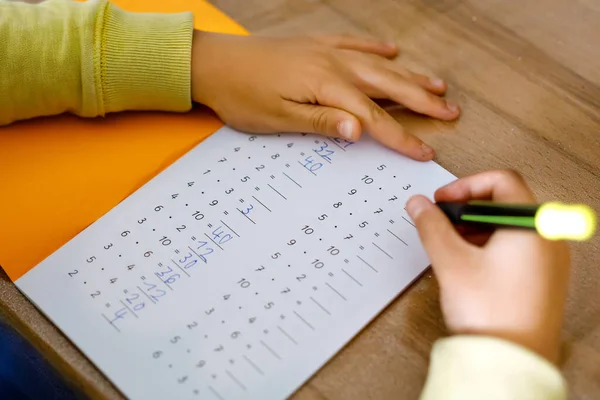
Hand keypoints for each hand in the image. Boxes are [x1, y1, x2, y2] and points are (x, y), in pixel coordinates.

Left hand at [190, 31, 459, 160]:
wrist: (213, 62)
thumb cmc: (241, 94)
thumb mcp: (278, 118)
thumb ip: (322, 123)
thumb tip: (359, 131)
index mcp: (325, 87)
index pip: (373, 116)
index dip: (401, 136)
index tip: (424, 151)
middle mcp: (333, 64)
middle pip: (387, 86)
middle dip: (421, 101)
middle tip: (450, 112)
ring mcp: (326, 51)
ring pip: (378, 65)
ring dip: (409, 75)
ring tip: (437, 85)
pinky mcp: (315, 45)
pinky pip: (354, 44)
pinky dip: (376, 48)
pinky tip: (392, 51)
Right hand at [405, 170, 569, 362]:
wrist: (509, 360)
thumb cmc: (491, 314)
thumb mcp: (451, 261)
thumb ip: (431, 226)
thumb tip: (420, 205)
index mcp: (532, 225)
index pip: (501, 181)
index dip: (465, 185)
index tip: (443, 201)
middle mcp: (547, 237)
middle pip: (506, 202)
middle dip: (468, 208)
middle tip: (442, 221)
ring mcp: (549, 259)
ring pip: (510, 225)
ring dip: (476, 226)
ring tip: (451, 243)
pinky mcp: (543, 277)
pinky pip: (517, 246)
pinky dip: (490, 243)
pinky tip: (468, 261)